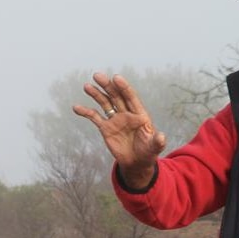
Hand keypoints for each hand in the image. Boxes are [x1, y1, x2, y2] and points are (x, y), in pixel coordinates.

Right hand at [73, 72, 165, 187]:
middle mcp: (127, 114)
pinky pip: (95, 117)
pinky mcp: (106, 128)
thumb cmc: (148, 152)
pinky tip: (76, 107)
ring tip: (87, 86)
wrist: (136, 162)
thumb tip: (162, 137)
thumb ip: (157, 141)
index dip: (124, 88)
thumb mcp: (154, 147)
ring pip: (105, 103)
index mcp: (139, 114)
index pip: (131, 98)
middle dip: (107, 86)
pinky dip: (86, 112)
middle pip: (116, 96)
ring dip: (96, 94)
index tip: (116, 77)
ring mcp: (116, 120)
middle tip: (97, 75)